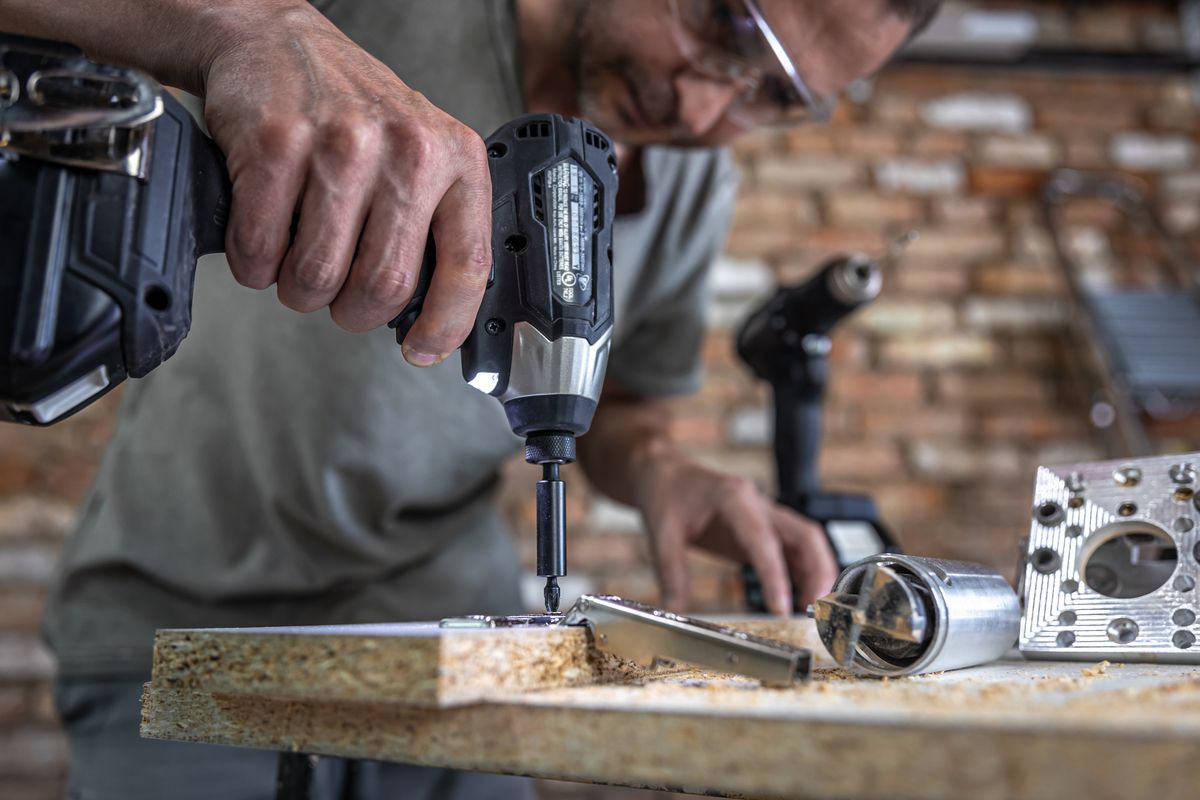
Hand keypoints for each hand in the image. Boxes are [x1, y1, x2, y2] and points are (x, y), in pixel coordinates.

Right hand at [201, 3, 491, 363]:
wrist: (274, 41)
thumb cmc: (351, 110)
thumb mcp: (421, 152)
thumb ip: (435, 224)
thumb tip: (435, 317)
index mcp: (455, 158)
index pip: (467, 265)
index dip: (446, 323)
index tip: (424, 349)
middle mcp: (407, 149)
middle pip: (384, 285)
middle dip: (353, 312)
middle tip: (339, 299)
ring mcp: (341, 144)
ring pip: (318, 275)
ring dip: (300, 291)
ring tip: (298, 263)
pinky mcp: (276, 144)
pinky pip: (261, 249)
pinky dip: (255, 265)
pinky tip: (263, 239)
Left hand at [631, 453, 837, 615]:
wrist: (666, 473)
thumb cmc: (666, 494)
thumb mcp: (660, 533)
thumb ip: (671, 571)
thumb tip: (676, 608)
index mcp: (733, 498)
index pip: (763, 539)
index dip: (775, 575)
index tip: (780, 608)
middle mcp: (758, 504)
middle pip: (805, 535)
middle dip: (817, 572)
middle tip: (815, 610)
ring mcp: (765, 514)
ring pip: (807, 542)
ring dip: (816, 574)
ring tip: (811, 610)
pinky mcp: (764, 528)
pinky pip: (794, 549)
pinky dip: (804, 573)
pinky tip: (801, 598)